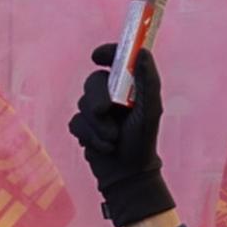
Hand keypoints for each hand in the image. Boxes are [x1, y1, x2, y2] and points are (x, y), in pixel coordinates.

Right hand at [68, 46, 173, 226]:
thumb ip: (147, 81)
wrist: (127, 175)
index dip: (106, 53)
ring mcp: (96, 112)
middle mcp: (112, 96)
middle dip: (97, 98)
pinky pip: (76, 122)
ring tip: (112, 139)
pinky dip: (89, 136)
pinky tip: (103, 147)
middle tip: (105, 111)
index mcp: (129, 88)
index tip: (97, 56)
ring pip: (82, 103)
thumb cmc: (142, 142)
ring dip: (97, 124)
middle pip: (93, 81)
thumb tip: (142, 51)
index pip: (115, 60)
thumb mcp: (150, 110)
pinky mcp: (84, 127)